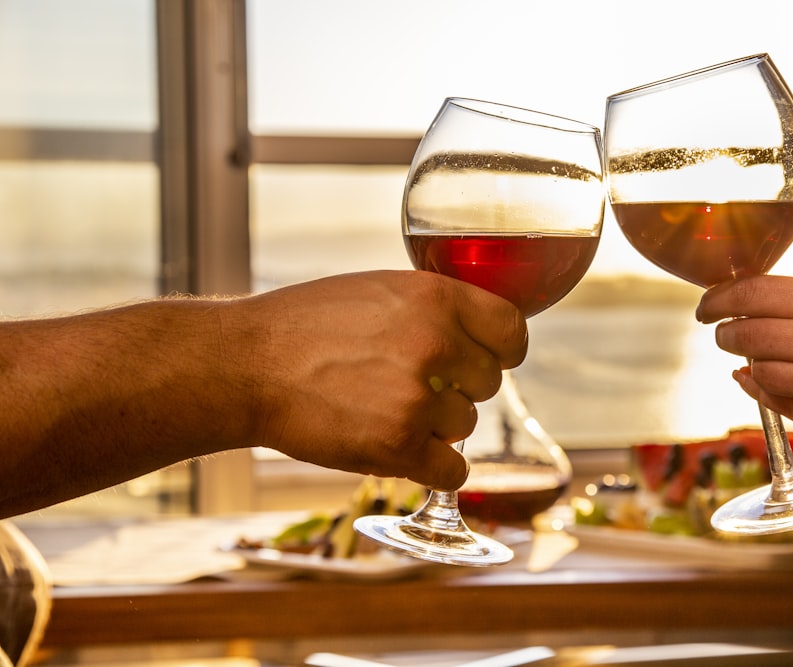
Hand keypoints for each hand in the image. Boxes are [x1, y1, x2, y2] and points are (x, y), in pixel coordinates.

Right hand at [231, 270, 527, 490]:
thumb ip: (434, 307)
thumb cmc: (304, 323)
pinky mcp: (398, 447)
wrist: (245, 365)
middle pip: (490, 382)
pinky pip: (453, 470)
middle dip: (459, 387)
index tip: (491, 358)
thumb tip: (480, 332)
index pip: (512, 330)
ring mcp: (418, 398)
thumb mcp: (378, 289)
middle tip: (411, 384)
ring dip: (436, 425)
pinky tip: (404, 451)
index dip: (505, 349)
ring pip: (466, 425)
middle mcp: (435, 343)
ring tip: (383, 407)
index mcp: (435, 296)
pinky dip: (432, 467)